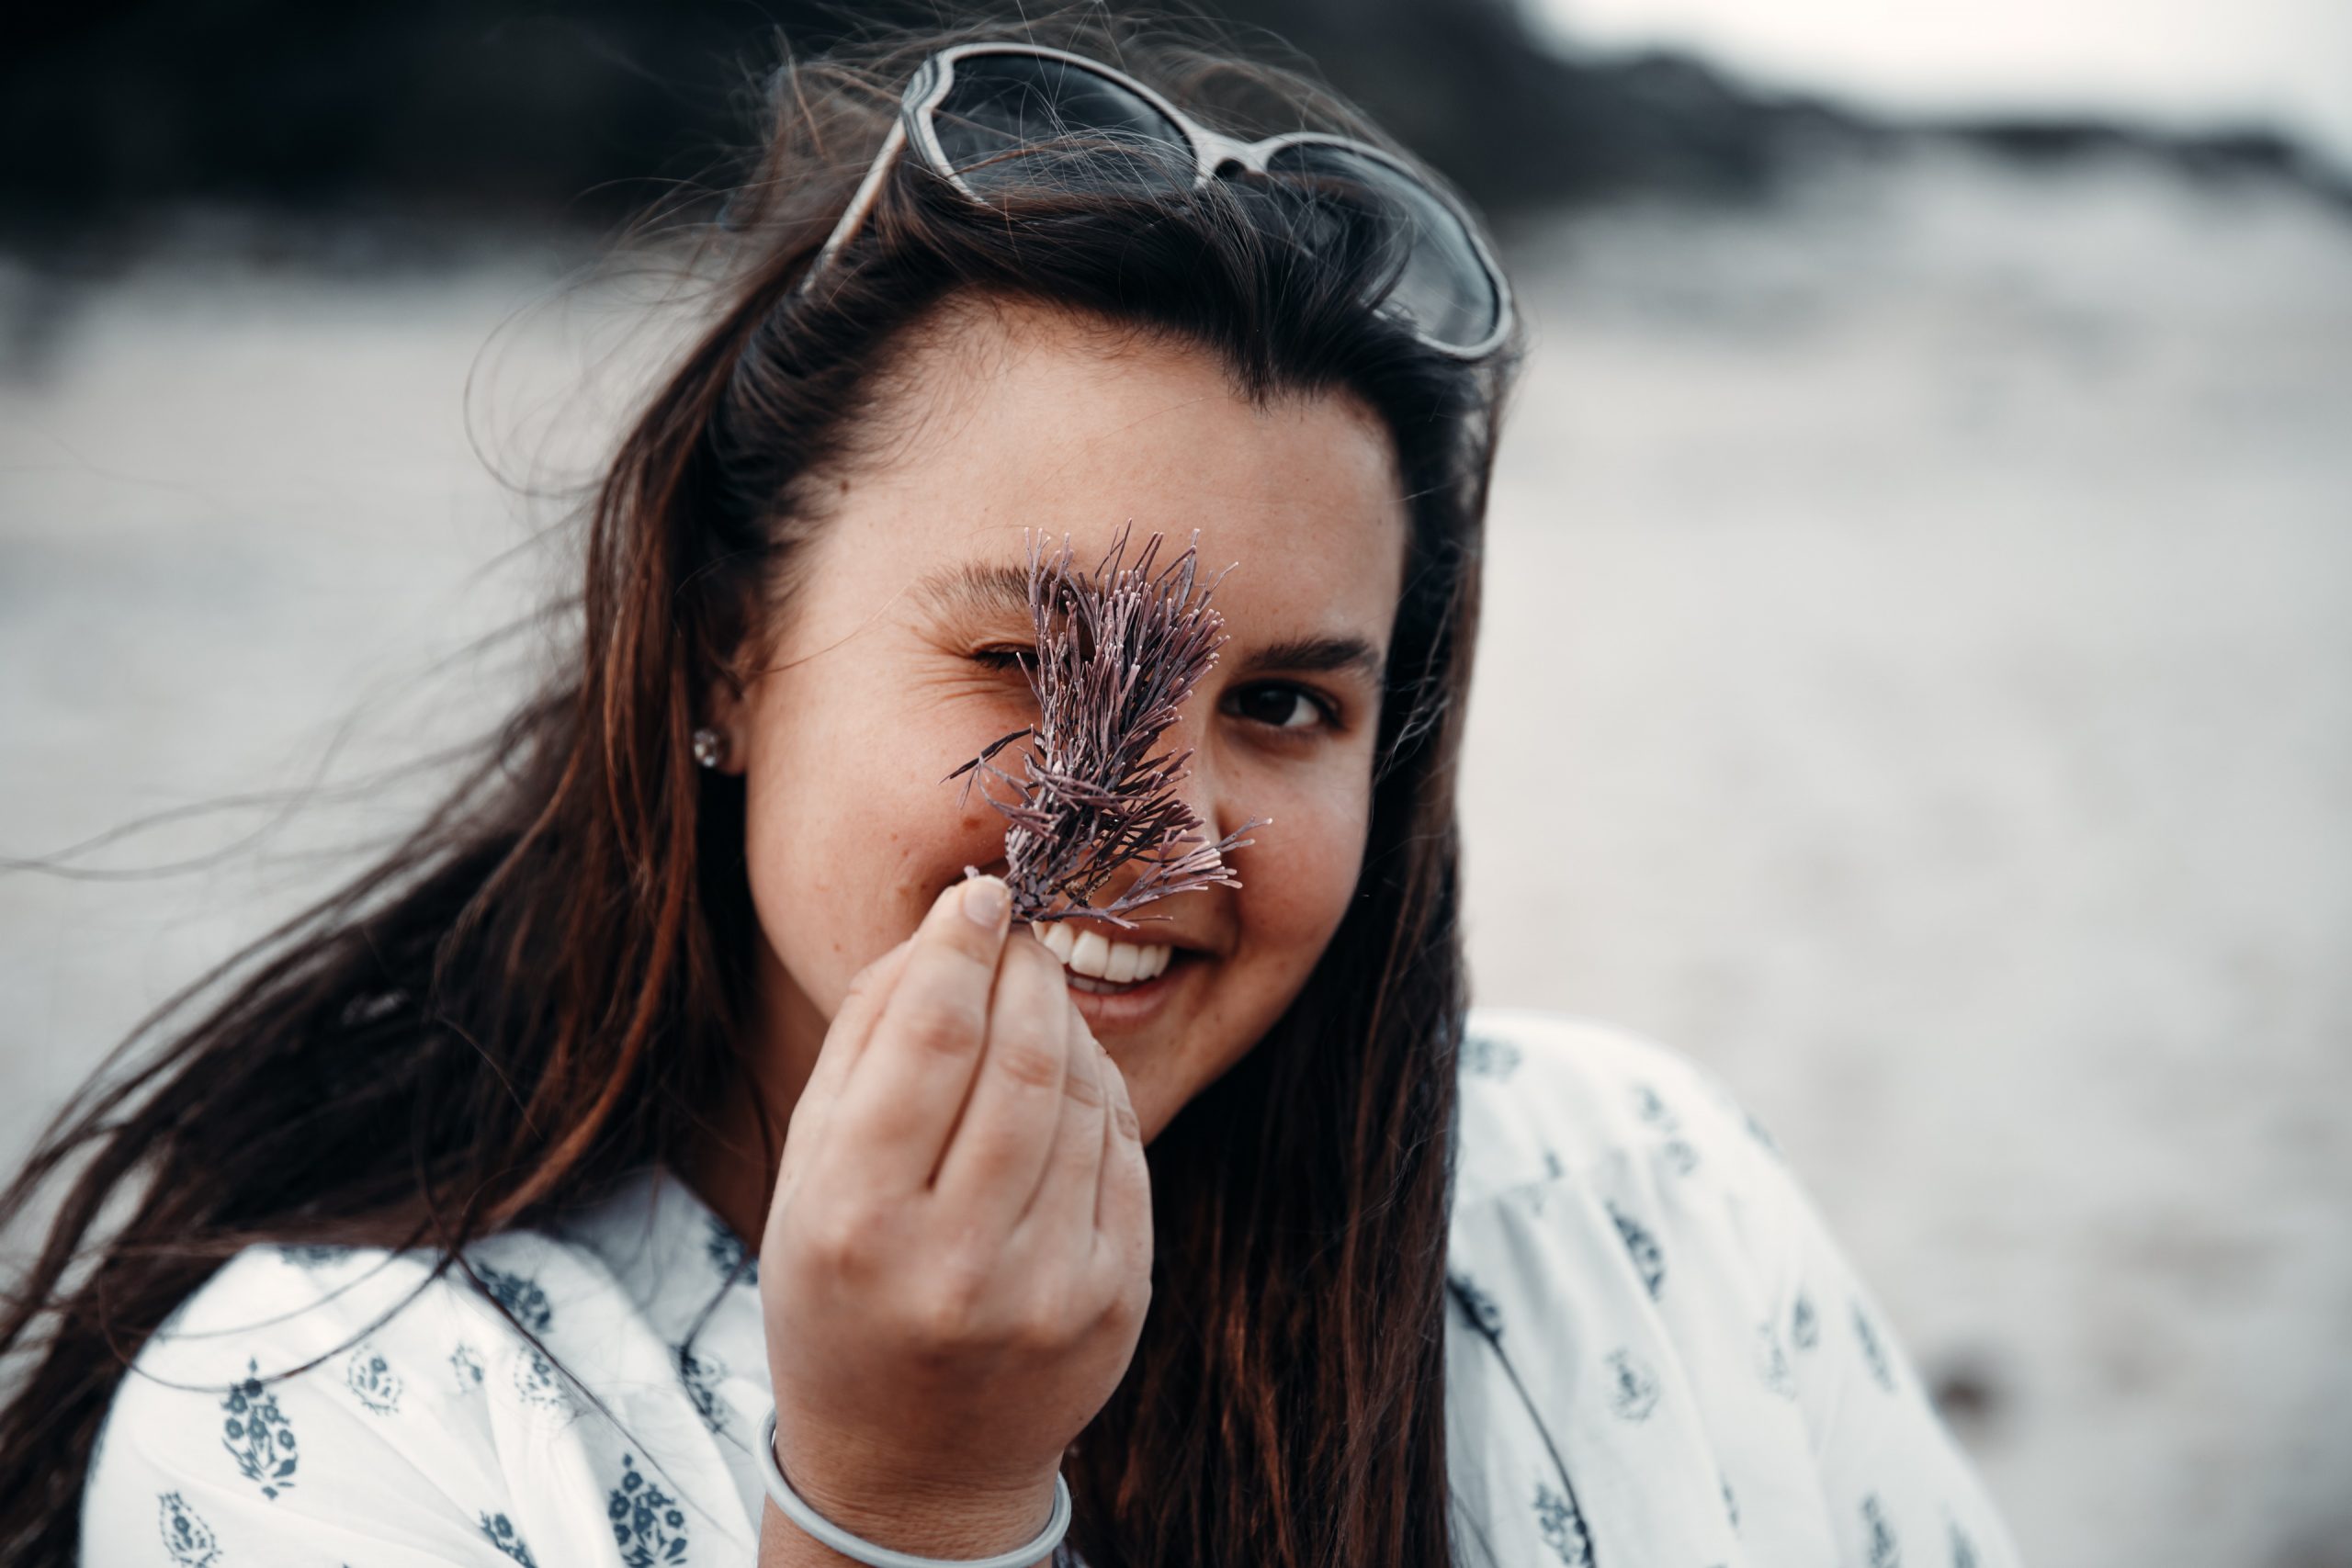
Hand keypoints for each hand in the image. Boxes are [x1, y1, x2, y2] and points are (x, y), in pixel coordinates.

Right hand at [758, 875, 1152, 1554]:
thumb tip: (942, 930)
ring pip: (1079, 1095)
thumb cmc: (844, 1296)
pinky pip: (1122, 1150)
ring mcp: (1049, 1287)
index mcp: (856, 1222)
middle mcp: (956, 1262)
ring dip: (1064, 1020)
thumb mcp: (809, 1180)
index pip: (929, 1039)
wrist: (915, 1465)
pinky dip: (1098, 1089)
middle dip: (1024, 968)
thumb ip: (863, 1047)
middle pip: (1016, 1056)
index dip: (960, 946)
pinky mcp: (1117, 1301)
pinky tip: (1068, 1072)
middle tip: (1017, 929)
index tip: (979, 893)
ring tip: (1035, 995)